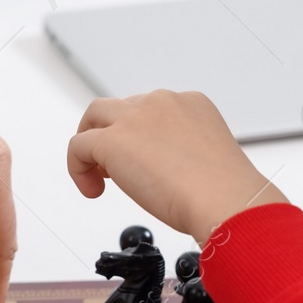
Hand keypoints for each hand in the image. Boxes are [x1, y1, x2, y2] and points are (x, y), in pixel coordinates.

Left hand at [68, 90, 286, 243]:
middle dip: (114, 135)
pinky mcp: (113, 140)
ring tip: (97, 176)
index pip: (152, 110)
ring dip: (92, 145)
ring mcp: (135, 117)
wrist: (224, 200)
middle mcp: (162, 102)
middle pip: (121, 108)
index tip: (147, 165)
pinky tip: (92, 191)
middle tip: (116, 169)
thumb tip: (168, 172)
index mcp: (192, 103)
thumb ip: (185, 155)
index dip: (141, 137)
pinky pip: (78, 146)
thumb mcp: (208, 160)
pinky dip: (78, 168)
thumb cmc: (224, 191)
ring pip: (95, 116)